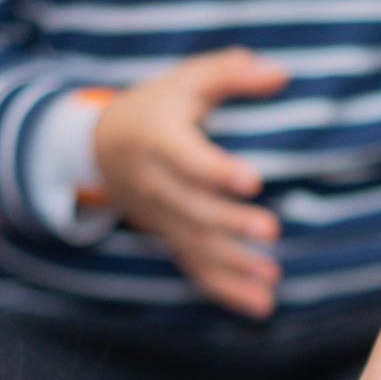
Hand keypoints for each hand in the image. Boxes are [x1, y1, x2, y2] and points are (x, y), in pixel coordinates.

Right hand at [92, 49, 288, 318]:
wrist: (100, 147)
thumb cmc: (156, 107)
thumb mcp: (185, 80)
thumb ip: (229, 73)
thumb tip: (280, 73)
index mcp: (158, 140)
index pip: (185, 158)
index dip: (214, 170)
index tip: (251, 180)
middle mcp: (154, 184)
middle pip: (190, 208)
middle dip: (228, 224)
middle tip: (270, 231)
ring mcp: (159, 217)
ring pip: (194, 245)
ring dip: (232, 264)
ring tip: (271, 277)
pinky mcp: (168, 238)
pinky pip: (193, 267)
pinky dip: (225, 289)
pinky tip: (260, 306)